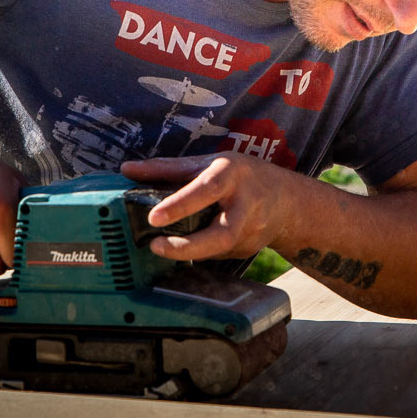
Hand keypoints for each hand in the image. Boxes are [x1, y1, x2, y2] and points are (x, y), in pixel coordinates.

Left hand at [120, 152, 295, 261]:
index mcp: (232, 174)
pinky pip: (218, 255)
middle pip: (221, 233)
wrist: (288, 201)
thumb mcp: (208, 162)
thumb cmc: (243, 175)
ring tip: (163, 249)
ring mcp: (251, 231)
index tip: (153, 217)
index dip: (179, 204)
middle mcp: (245, 204)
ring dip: (190, 253)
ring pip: (220, 249)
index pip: (206, 189)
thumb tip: (128, 170)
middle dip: (187, 246)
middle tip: (156, 246)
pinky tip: (189, 247)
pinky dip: (200, 252)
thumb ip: (168, 168)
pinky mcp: (248, 250)